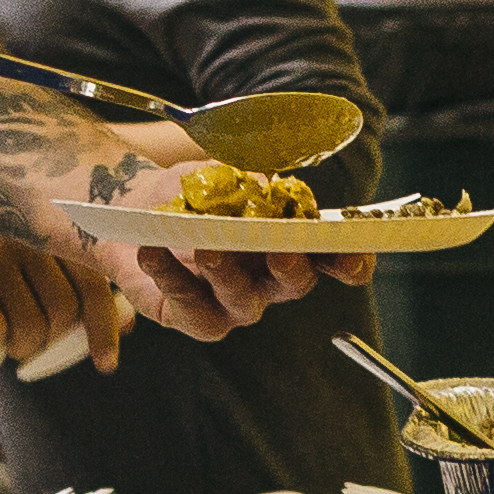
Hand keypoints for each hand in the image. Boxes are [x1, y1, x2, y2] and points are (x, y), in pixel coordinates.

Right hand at [0, 227, 126, 375]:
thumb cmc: (4, 292)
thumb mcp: (46, 292)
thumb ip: (86, 304)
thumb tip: (127, 324)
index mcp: (56, 239)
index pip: (94, 285)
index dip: (103, 328)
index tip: (106, 365)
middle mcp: (27, 237)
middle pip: (63, 310)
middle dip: (50, 343)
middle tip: (31, 345)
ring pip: (30, 325)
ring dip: (21, 349)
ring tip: (6, 340)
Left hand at [78, 173, 364, 340]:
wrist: (138, 206)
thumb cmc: (193, 194)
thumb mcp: (225, 177)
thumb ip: (253, 184)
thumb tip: (275, 188)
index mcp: (288, 244)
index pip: (329, 259)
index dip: (349, 262)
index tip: (354, 258)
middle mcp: (267, 280)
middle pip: (294, 284)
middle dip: (291, 267)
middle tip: (279, 249)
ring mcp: (230, 303)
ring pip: (243, 301)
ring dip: (228, 274)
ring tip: (208, 249)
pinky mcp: (189, 316)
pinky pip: (189, 309)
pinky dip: (172, 279)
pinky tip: (154, 253)